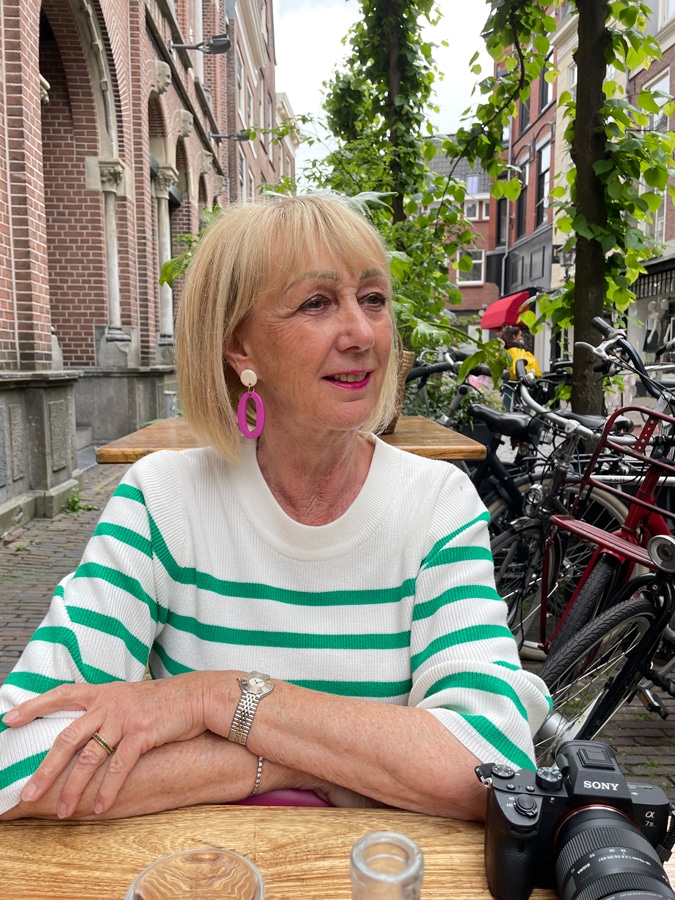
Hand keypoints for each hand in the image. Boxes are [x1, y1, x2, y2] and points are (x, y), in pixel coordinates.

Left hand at [3, 672, 216, 816]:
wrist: (198, 696)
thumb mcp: (129, 697)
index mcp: (103, 693)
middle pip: (67, 738)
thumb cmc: (163, 701)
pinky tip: (99, 806)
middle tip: (28, 791)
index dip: (35, 706)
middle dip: (45, 768)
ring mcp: (125, 718)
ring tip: (63, 810)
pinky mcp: (142, 732)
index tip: (9, 719)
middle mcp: (109, 703)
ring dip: (74, 788)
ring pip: (89, 757)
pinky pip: (118, 766)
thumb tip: (86, 730)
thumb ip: (106, 709)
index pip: (62, 694)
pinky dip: (107, 789)